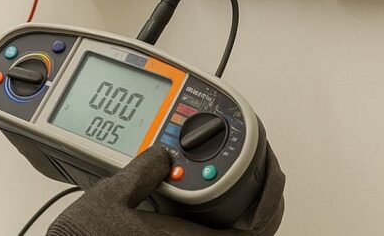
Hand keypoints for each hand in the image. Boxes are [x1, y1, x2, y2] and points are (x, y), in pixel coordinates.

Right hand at [47, 145, 284, 235]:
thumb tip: (163, 155)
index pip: (255, 230)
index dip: (271, 203)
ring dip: (238, 218)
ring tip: (236, 192)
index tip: (272, 181)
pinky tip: (199, 213)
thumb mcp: (110, 195)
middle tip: (260, 182)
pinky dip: (213, 227)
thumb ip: (142, 171)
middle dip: (258, 207)